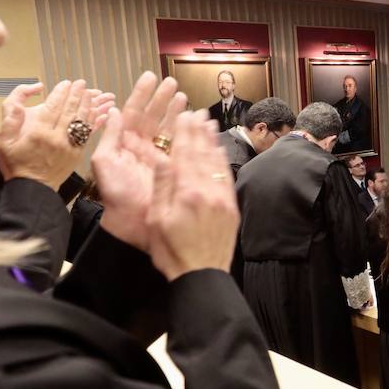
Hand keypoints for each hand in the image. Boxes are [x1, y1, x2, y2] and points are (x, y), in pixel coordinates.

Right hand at [0, 79, 95, 188]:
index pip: (53, 106)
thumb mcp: (3, 141)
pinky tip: (98, 112)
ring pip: (81, 120)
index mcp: (38, 133)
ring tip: (92, 92)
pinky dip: (94, 121)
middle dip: (77, 94)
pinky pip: (88, 134)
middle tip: (81, 83)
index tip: (66, 83)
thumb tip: (19, 102)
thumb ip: (11, 118)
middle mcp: (56, 138)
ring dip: (88, 104)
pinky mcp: (77, 154)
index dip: (61, 92)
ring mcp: (69, 146)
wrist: (32, 190)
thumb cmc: (16, 164)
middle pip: (70, 110)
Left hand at [90, 72, 185, 251]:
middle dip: (162, 99)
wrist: (133, 221)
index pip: (133, 112)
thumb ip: (109, 136)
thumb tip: (112, 111)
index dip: (142, 94)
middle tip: (171, 83)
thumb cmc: (116, 194)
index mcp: (124, 143)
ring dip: (176, 111)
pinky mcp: (174, 165)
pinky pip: (181, 143)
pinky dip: (188, 130)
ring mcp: (159, 156)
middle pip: (153, 116)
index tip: (150, 77)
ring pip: (168, 127)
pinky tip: (193, 119)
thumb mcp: (105, 162)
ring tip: (183, 97)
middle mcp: (142, 146)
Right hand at [146, 112, 238, 280]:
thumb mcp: (157, 220)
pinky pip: (226, 177)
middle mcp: (209, 192)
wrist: (203, 275)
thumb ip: (161, 186)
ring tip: (209, 124)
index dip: (184, 133)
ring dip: (212, 142)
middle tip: (196, 112)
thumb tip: (162, 158)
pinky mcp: (231, 208)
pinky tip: (219, 152)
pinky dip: (222, 161)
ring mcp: (223, 199)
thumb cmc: (173, 252)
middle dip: (198, 132)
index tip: (183, 115)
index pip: (185, 154)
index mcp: (188, 193)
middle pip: (203, 154)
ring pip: (217, 163)